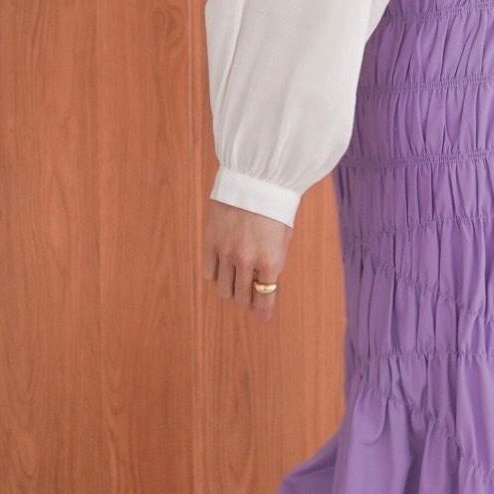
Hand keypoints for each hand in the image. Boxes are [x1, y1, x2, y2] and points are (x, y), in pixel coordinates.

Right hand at [201, 199, 291, 321]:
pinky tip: (223, 268)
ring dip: (230, 292)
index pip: (265, 299)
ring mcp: (227, 252)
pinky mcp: (211, 241)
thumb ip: (274, 263)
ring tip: (235, 284)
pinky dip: (216, 275)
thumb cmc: (275, 207)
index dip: (263, 312)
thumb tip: (265, 285)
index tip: (262, 316)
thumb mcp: (284, 238)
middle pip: (242, 298)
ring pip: (224, 290)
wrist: (256, 177)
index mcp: (271, 261)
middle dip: (247, 302)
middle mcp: (248, 261)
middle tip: (248, 298)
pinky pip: (209, 273)